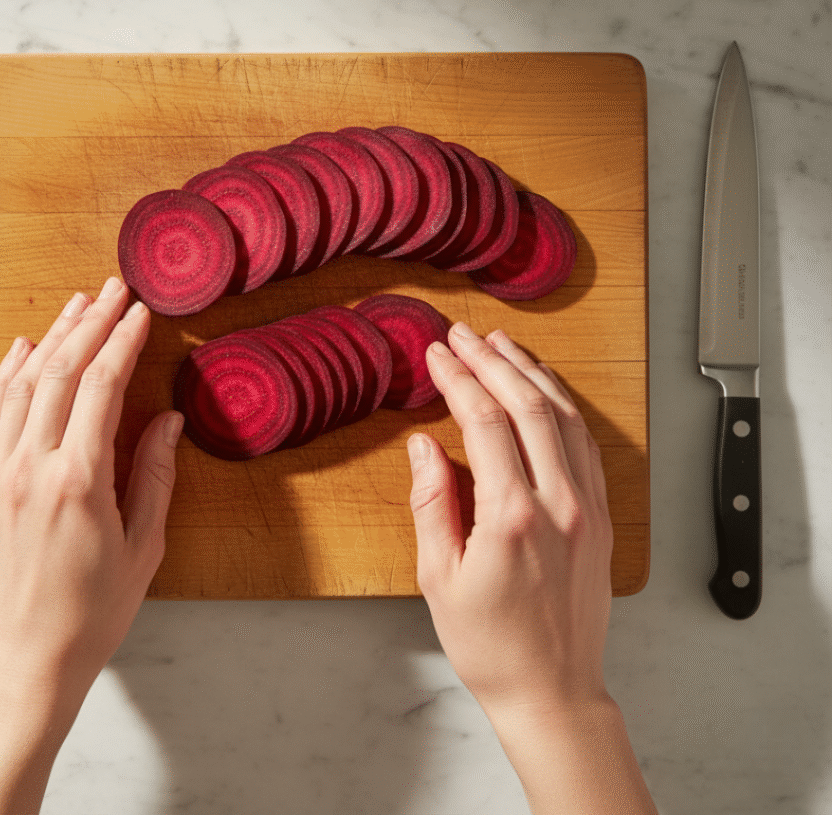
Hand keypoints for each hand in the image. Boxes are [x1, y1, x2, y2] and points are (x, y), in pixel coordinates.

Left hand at [0, 276, 182, 707]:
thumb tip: (167, 421)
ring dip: (53, 339)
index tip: (140, 311)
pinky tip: (25, 350)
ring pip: (24, 387)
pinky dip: (8, 377)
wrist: (25, 658)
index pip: (102, 388)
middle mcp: (33, 469)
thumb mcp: (143, 546)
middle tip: (113, 289)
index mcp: (79, 482)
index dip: (122, 342)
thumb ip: (155, 476)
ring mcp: (0, 475)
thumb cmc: (93, 611)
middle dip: (91, 324)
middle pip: (62, 374)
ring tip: (78, 305)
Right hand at [407, 323, 612, 722]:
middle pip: (527, 406)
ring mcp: (586, 508)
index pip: (483, 421)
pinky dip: (563, 407)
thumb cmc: (489, 643)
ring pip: (564, 417)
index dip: (458, 378)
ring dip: (531, 374)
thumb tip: (423, 445)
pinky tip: (544, 391)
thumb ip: (432, 502)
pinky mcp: (601, 517)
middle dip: (492, 361)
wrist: (551, 689)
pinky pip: (586, 444)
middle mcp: (557, 504)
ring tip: (503, 345)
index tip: (438, 353)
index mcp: (511, 517)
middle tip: (464, 335)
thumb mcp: (438, 577)